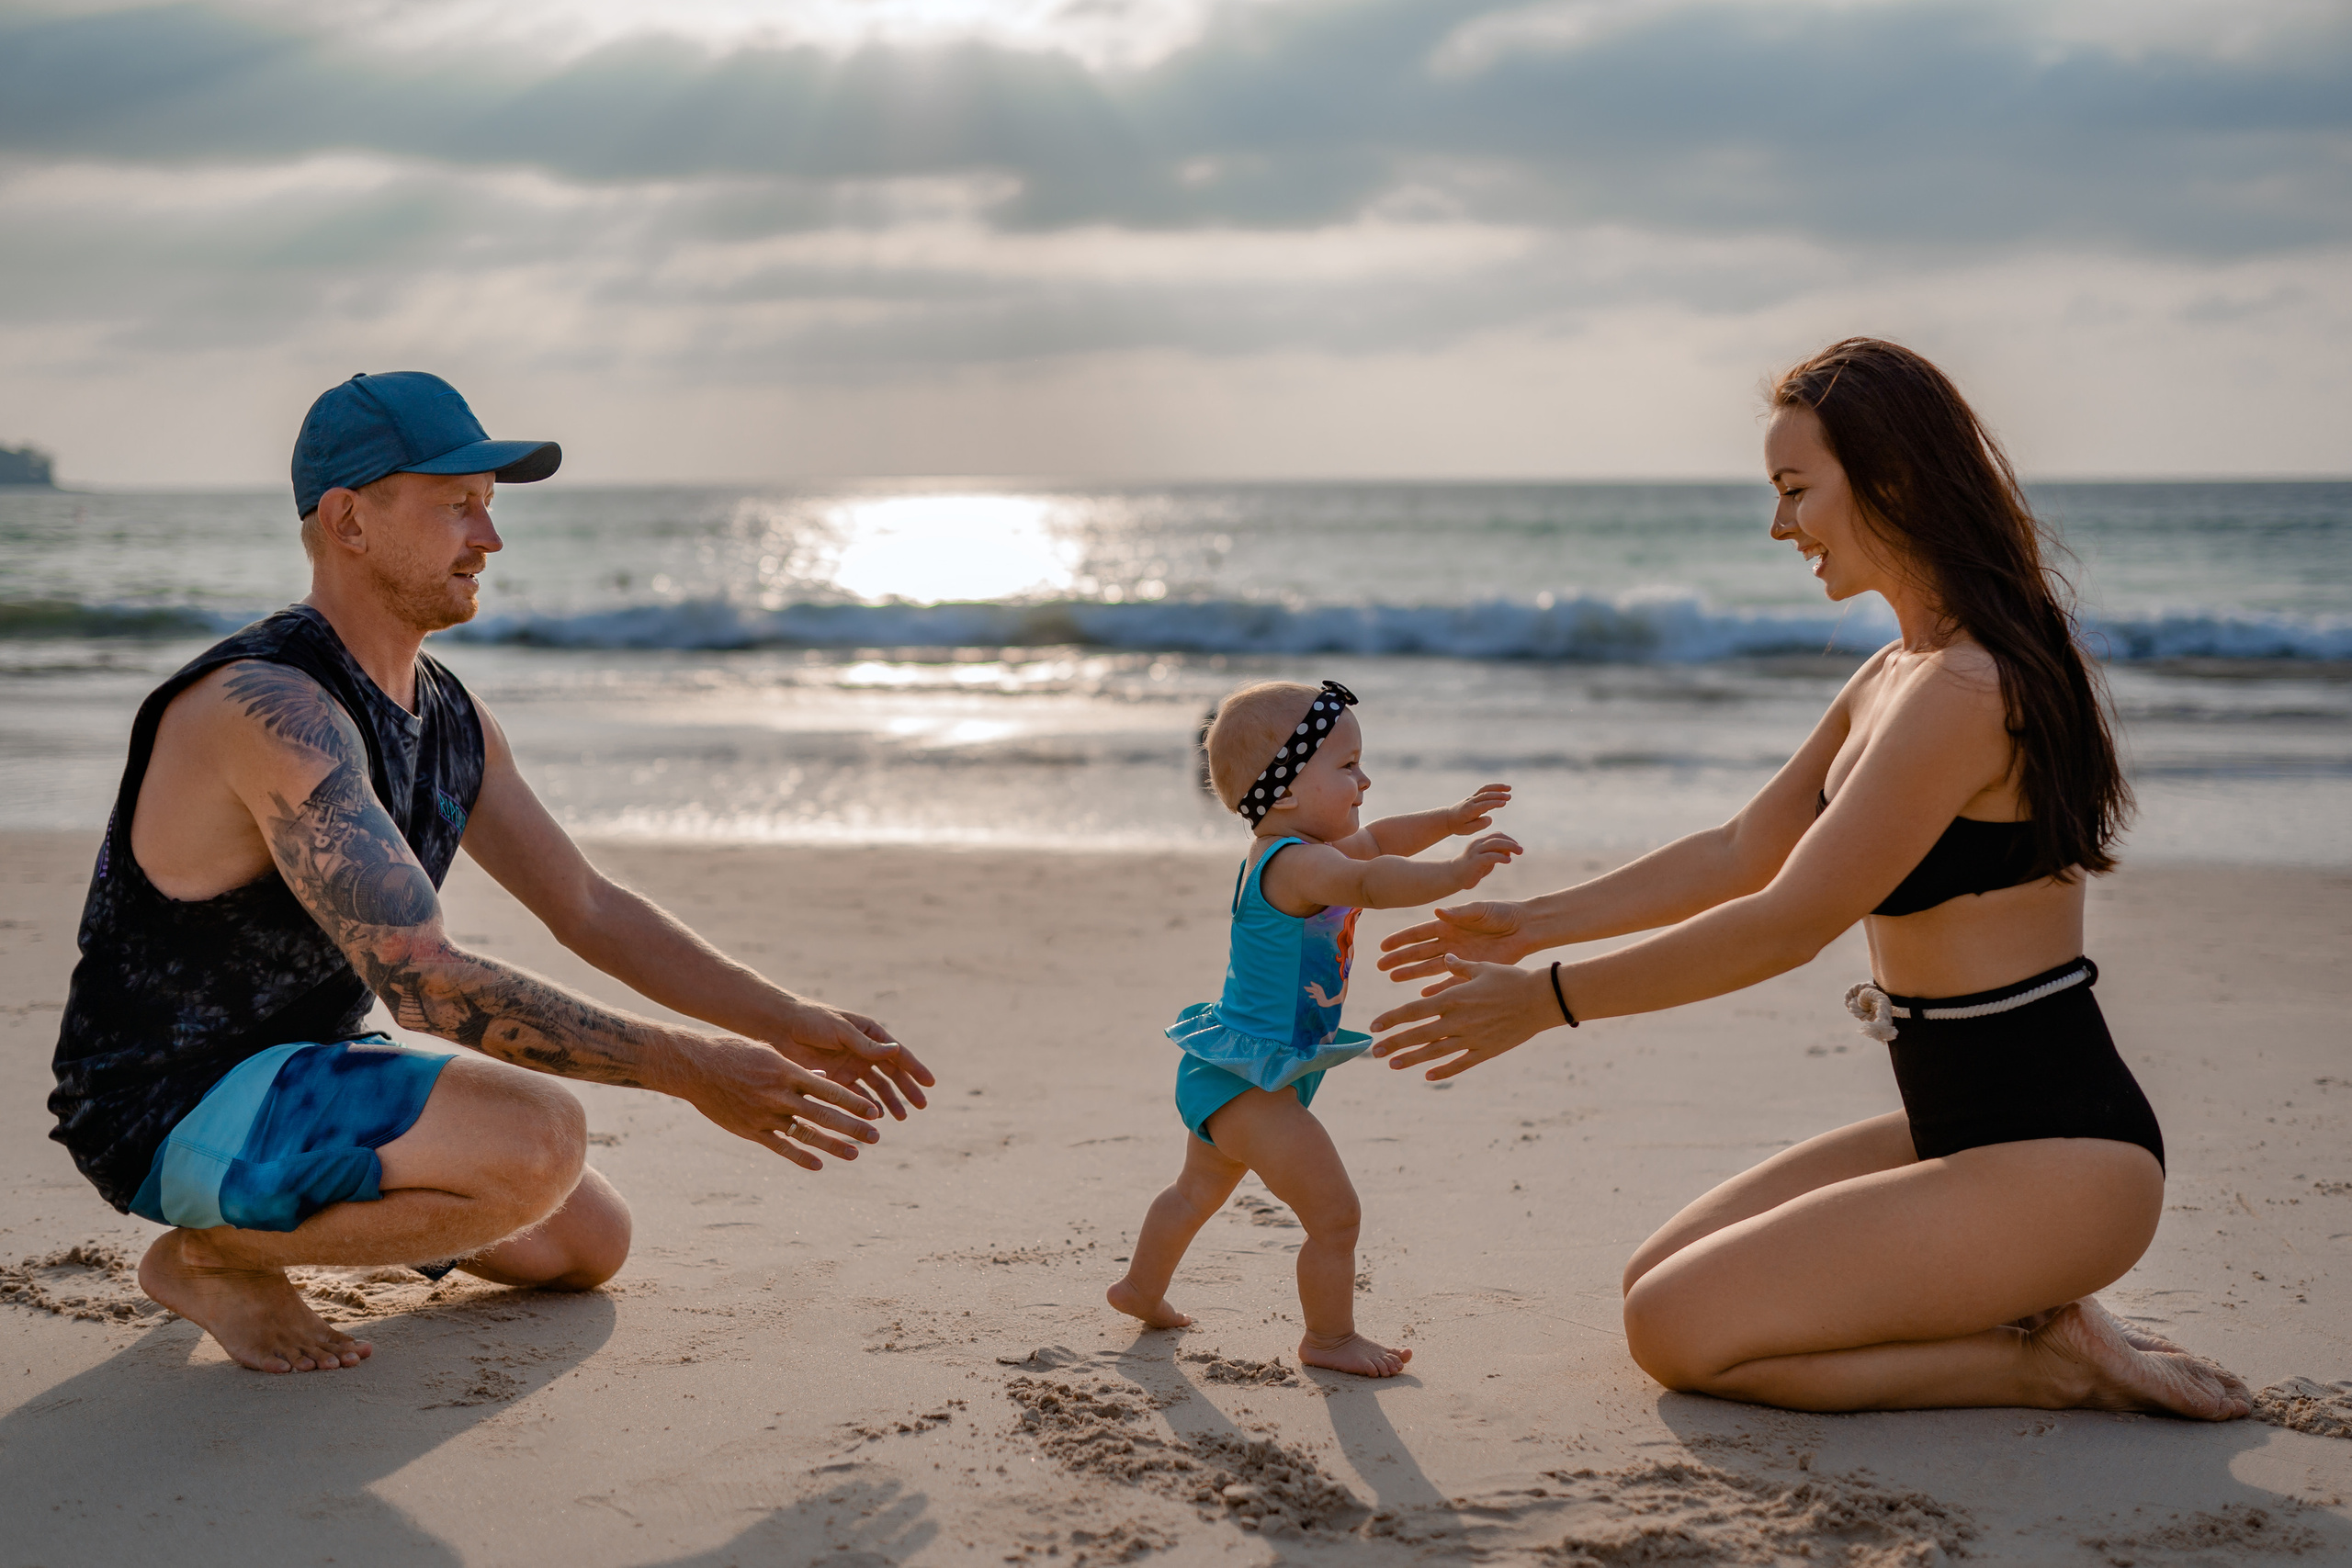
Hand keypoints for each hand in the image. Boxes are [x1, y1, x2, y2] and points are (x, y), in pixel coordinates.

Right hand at [678, 1033, 889, 1170]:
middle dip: (853, 1126)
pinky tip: (818, 1165)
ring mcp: (765, 1115)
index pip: (830, 1090)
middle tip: (876, 1135)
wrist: (696, 1067)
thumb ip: (796, 1069)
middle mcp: (780, 1095)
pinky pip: (780, 1147)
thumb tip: (821, 1078)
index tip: (875, 1110)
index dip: (854, 1101)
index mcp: (787, 1072)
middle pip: (824, 1115)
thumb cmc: (734, 1053)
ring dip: (833, 1145)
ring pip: (806, 1134)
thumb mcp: (769, 1053)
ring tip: (855, 1154)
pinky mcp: (751, 1131)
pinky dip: (801, 1157)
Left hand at [765, 1000, 935, 1119]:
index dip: (914, 1068)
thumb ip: (866, 1045)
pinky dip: (865, 1107)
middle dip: (906, 1089)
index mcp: (868, 1033)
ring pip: (875, 1088)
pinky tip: (874, 1117)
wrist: (777, 1027)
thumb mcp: (841, 1031)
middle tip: (921, 1105)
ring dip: (888, 1102)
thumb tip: (896, 1051)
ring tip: (901, 1117)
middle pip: (890, 1074)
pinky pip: (854, 1096)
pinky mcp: (833, 1080)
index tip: (929, 1083)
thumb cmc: (811, 1020)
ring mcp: (849, 1066)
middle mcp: (862, 1051)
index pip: (897, 1053)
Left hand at [1369, 955, 1557, 1079]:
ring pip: (1434, 1052)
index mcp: (1452, 998)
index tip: (1375, 1026)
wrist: (1540, 999)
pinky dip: (1443, 1071)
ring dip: (1411, 1058)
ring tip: (1392, 1064)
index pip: (1412, 1010)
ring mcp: (1471, 1037)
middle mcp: (1457, 1020)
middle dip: (1394, 1043)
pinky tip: (1428, 1076)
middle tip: (1374, 1051)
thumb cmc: (1511, 979)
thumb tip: (1445, 958)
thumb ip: (1459, 967)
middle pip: (1418, 1034)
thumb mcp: (1482, 967)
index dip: (1391, 1019)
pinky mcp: (1486, 1050)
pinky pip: (1460, 1063)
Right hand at [1376, 899, 1530, 979]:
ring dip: (1413, 973)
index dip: (1400, 939)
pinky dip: (1438, 987)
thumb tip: (1436, 912)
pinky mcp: (1472, 969)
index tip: (1383, 946)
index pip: (1419, 933)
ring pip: (1430, 967)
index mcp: (1449, 924)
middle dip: (1400, 958)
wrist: (1525, 927)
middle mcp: (1450, 941)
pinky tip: (1424, 995)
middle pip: (1419, 951)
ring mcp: (1459, 956)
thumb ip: (1458, 913)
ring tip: (1394, 978)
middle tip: (1381, 966)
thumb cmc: (1502, 913)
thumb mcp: (1479, 910)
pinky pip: (1451, 981)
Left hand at [1445, 783, 1511, 834]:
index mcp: (1470, 810)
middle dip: (1498, 795)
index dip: (1494, 803)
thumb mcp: (1467, 830)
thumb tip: (1490, 818)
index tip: (1504, 803)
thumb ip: (1479, 825)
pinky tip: (1504, 788)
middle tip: (1509, 797)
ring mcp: (1473, 798)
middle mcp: (1471, 802)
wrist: (1448, 818)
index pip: (1483, 805)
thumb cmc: (1458, 826)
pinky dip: (1494, 787)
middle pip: (1485, 795)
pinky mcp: (1474, 796)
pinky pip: (1484, 789)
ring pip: (1485, 790)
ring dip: (1497, 788)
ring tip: (1509, 788)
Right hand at [1452, 832, 1522, 890]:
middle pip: (1498, 838)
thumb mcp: (1486, 860)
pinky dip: (1501, 857)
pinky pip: (1490, 856)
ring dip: (1509, 847)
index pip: (1497, 835)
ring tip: (1519, 852)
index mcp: (1480, 841)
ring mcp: (1475, 851)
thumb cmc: (1472, 868)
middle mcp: (1478, 843)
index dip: (1509, 839)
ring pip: (1495, 844)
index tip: (1517, 847)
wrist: (1454, 876)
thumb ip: (1496, 854)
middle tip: (1521, 850)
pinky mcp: (1475, 860)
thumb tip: (1509, 851)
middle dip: (1512, 843)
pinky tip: (1508, 860)